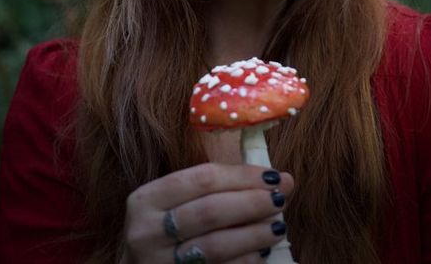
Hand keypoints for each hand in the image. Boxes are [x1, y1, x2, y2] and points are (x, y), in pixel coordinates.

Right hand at [120, 162, 293, 262]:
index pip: (203, 177)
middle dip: (251, 203)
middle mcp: (146, 232)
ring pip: (215, 246)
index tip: (272, 175)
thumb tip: (283, 179)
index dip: (242, 175)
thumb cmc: (168, 230)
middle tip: (280, 199)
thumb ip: (227, 186)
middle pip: (210, 211)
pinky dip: (244, 261)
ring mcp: (159, 263)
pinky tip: (261, 252)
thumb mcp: (183, 202)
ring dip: (253, 234)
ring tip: (277, 226)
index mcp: (147, 199)